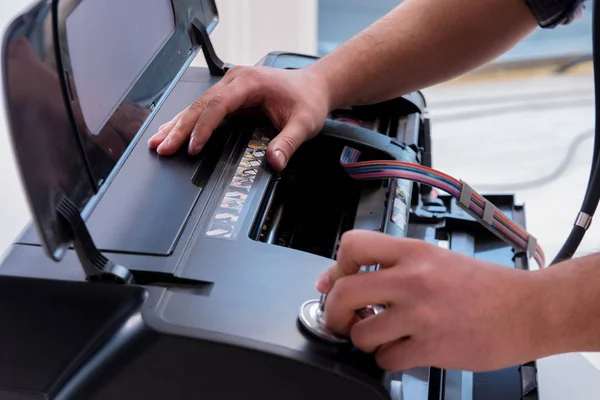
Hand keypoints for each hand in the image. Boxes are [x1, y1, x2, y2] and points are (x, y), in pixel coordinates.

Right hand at [148, 65, 330, 170]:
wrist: (313, 87)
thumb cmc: (307, 100)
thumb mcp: (304, 124)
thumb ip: (288, 143)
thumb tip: (275, 161)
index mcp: (250, 82)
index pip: (218, 105)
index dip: (203, 127)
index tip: (193, 147)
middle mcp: (236, 80)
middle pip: (200, 104)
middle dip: (180, 128)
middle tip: (162, 147)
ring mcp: (230, 86)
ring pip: (197, 105)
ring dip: (178, 124)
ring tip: (158, 141)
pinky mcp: (230, 95)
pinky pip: (204, 108)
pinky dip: (188, 121)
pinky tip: (172, 130)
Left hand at [316, 230, 548, 372]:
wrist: (528, 310)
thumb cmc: (485, 286)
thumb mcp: (436, 259)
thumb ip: (393, 265)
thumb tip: (348, 277)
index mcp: (414, 252)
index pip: (353, 245)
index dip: (337, 267)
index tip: (337, 282)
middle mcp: (414, 279)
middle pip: (345, 292)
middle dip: (334, 311)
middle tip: (341, 318)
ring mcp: (422, 315)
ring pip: (361, 332)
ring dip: (362, 339)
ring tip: (379, 336)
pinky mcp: (432, 347)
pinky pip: (386, 359)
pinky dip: (387, 359)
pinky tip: (401, 351)